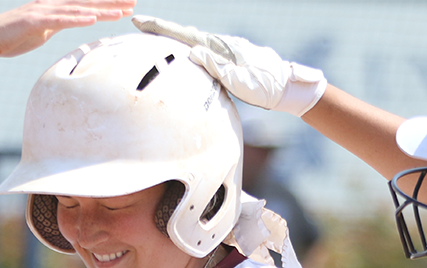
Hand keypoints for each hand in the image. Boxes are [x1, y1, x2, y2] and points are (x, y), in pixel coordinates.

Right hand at [0, 0, 135, 61]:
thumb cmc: (10, 38)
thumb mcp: (39, 33)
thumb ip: (54, 27)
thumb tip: (67, 26)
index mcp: (53, 8)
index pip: (85, 4)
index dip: (106, 3)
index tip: (126, 4)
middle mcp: (50, 5)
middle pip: (87, 2)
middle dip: (111, 2)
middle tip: (134, 2)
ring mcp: (42, 11)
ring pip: (78, 9)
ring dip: (101, 10)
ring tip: (122, 11)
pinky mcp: (34, 21)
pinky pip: (60, 20)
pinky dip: (78, 19)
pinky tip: (94, 19)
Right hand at [131, 15, 325, 115]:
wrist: (288, 87)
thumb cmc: (265, 87)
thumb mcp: (240, 81)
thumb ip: (216, 67)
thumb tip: (193, 52)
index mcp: (221, 48)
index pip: (184, 35)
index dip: (160, 28)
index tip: (139, 21)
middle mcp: (222, 44)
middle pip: (186, 34)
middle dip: (162, 30)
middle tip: (139, 26)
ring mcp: (227, 50)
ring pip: (195, 42)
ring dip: (174, 39)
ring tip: (154, 37)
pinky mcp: (230, 58)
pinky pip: (204, 51)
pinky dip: (189, 48)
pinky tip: (185, 53)